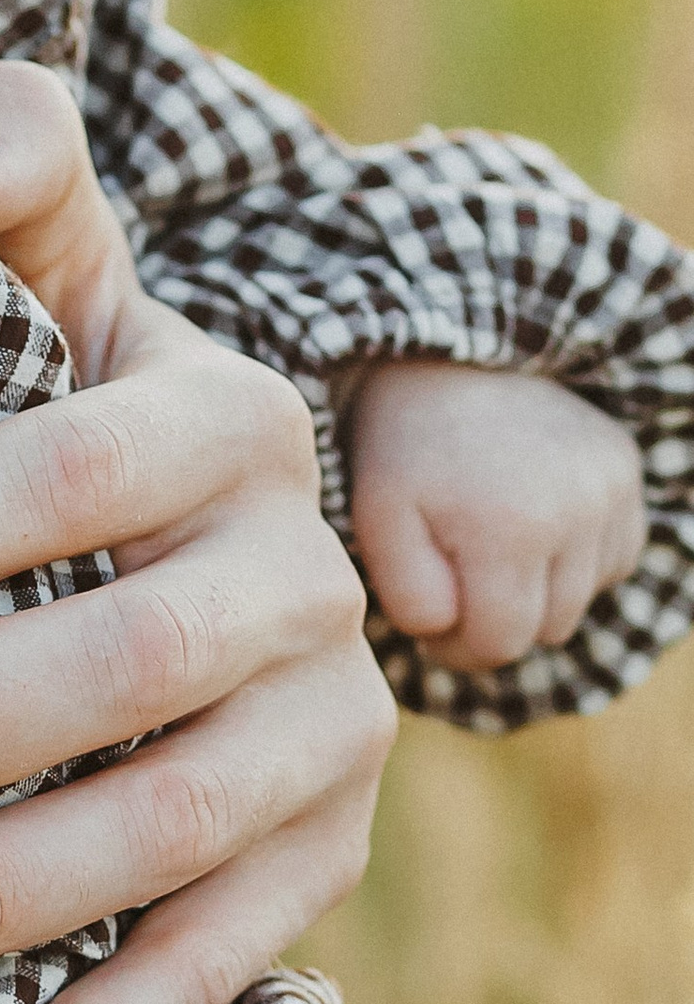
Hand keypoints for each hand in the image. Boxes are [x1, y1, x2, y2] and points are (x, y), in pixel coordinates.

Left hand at [0, 63, 394, 1003]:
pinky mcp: (323, 862)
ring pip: (168, 833)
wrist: (206, 529)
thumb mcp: (49, 258)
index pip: (66, 468)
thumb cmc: (61, 388)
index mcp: (226, 419)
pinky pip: (221, 966)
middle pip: (115, 668)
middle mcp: (305, 578)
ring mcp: (331, 734)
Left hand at [348, 361, 644, 671]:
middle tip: (455, 578)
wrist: (447, 358)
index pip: (500, 645)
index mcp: (511, 529)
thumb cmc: (402, 448)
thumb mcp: (377, 520)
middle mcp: (579, 510)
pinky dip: (573, 558)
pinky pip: (612, 558)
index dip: (458, 644)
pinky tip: (531, 521)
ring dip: (537, 590)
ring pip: (583, 598)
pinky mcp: (626, 471)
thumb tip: (456, 634)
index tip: (430, 614)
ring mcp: (612, 489)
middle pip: (548, 629)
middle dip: (498, 619)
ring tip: (490, 542)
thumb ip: (412, 597)